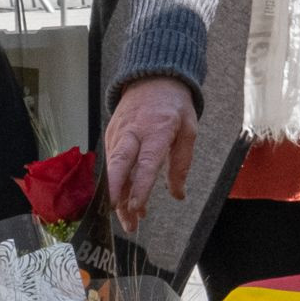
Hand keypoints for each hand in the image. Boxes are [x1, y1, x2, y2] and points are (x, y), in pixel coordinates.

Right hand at [105, 76, 197, 231]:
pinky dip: (117, 185)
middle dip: (117, 195)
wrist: (153, 78)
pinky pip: (111, 165)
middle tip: (123, 220)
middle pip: (118, 166)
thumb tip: (178, 195)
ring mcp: (117, 134)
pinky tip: (125, 204)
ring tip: (130, 222)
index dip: (140, 186)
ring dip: (119, 197)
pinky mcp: (110, 136)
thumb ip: (182, 163)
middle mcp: (131, 132)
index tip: (138, 207)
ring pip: (112, 170)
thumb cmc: (175, 106)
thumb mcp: (188, 130)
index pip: (145, 162)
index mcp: (155, 129)